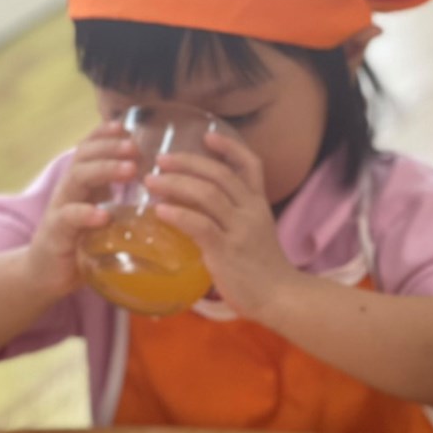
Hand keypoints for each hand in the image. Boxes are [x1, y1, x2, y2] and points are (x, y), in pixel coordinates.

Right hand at [26, 122, 136, 297]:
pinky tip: (104, 214)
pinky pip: (67, 219)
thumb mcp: (108, 218)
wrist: (45, 275)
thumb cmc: (85, 244)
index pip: (90, 148)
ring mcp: (61, 210)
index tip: (127, 126)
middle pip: (85, 156)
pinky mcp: (55, 235)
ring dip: (105, 170)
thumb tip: (170, 194)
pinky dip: (86, 214)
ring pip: (77, 179)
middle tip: (136, 146)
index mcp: (84, 184)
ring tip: (131, 169)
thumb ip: (128, 203)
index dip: (105, 135)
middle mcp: (70, 190)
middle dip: (111, 147)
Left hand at [145, 131, 295, 317]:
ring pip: (207, 194)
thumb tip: (194, 212)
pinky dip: (178, 214)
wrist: (281, 297)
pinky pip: (200, 225)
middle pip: (220, 174)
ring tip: (151, 182)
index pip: (250, 164)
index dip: (229, 147)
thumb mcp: (255, 235)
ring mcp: (240, 230)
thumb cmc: (264, 271)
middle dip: (187, 162)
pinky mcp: (227, 251)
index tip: (207, 135)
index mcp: (259, 205)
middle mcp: (251, 212)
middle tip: (160, 159)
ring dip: (176, 184)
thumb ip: (231, 220)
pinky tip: (160, 210)